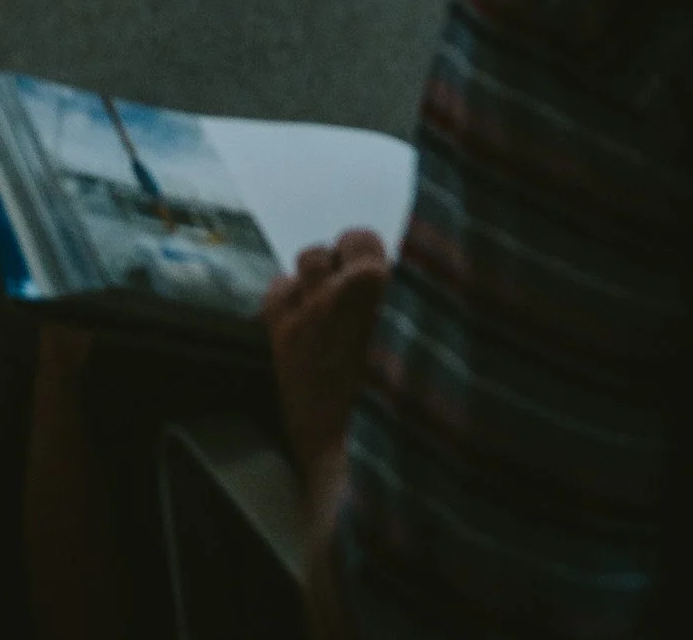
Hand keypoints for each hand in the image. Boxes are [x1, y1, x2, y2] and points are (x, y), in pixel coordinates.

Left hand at [261, 228, 391, 481]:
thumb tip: (397, 283)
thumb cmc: (402, 405)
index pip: (361, 238)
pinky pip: (277, 288)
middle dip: (340, 268)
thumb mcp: (415, 343)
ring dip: (315, 280)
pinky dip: (287, 297)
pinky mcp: (283, 333)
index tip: (368, 275)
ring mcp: (309, 308)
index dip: (363, 256)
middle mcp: (342, 287)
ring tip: (325, 309)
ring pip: (306, 261)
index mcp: (383, 287)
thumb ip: (405, 307)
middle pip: (332, 248)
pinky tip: (300, 320)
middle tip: (348, 298)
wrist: (361, 454)